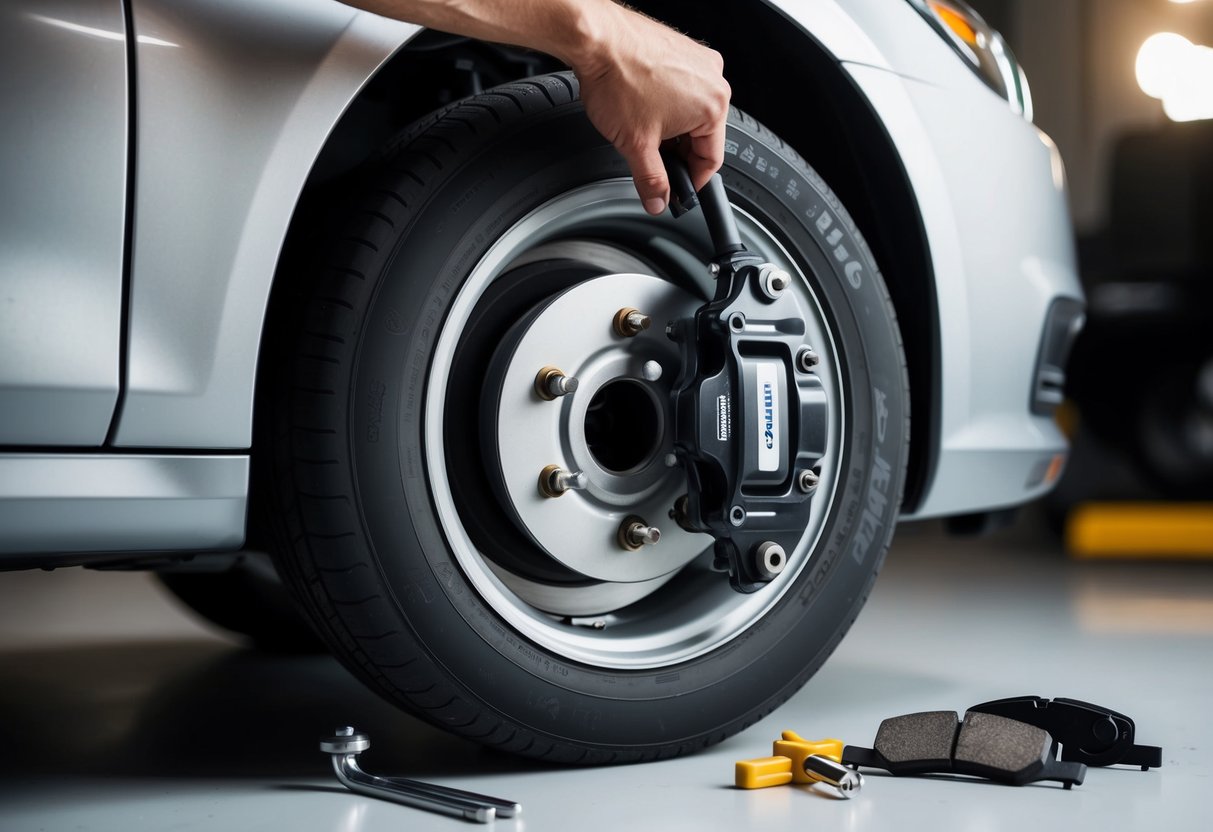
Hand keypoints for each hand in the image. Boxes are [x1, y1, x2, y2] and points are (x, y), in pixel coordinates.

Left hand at [572, 6, 730, 214]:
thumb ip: (651, 180)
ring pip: (692, 113)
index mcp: (714, 107)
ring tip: (643, 130)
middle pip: (703, 136)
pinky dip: (666, 105)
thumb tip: (658, 199)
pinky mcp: (683, 51)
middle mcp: (713, 80)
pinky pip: (683, 89)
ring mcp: (699, 62)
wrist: (596, 39)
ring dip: (671, 129)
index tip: (676, 190)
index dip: (690, 182)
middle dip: (677, 153)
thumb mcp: (636, 144)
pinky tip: (643, 108)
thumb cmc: (618, 78)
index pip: (711, 160)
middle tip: (652, 162)